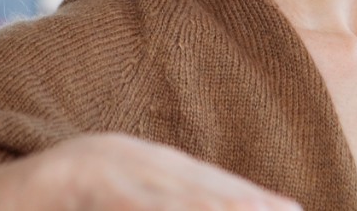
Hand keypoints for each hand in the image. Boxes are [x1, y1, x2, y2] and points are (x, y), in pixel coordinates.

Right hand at [37, 133, 301, 210]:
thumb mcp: (96, 209)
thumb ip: (136, 202)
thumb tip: (173, 205)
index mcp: (128, 162)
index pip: (202, 183)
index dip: (248, 199)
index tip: (294, 210)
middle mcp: (117, 153)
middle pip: (198, 184)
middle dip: (247, 203)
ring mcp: (90, 159)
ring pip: (171, 190)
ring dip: (220, 204)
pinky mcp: (62, 174)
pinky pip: (124, 196)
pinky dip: (165, 204)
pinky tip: (203, 210)